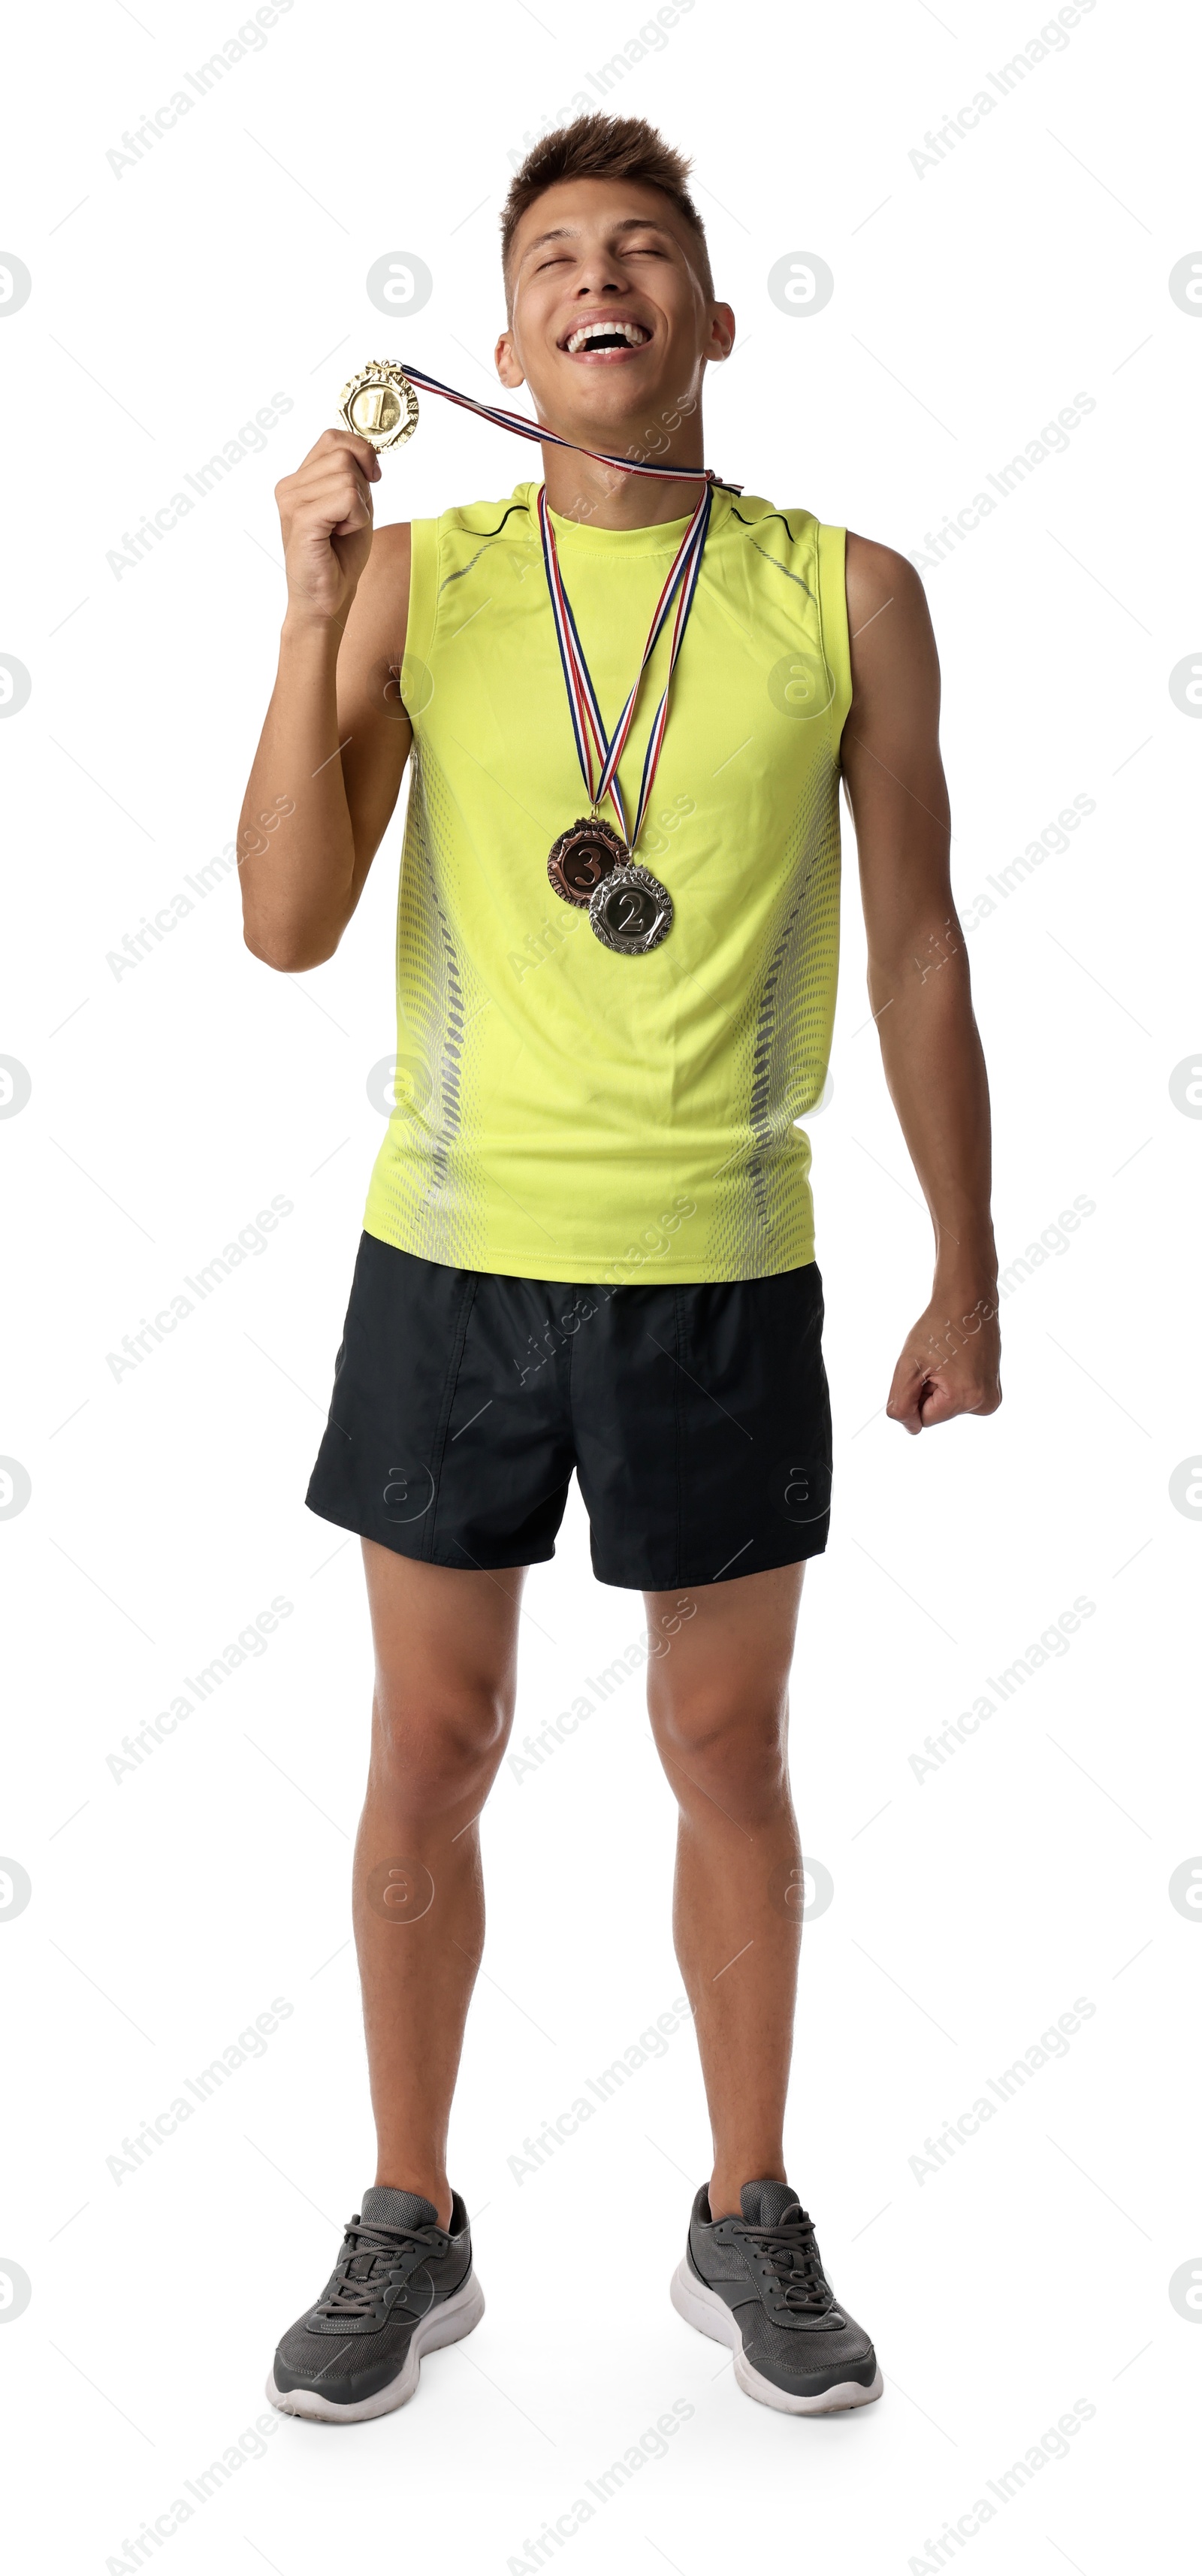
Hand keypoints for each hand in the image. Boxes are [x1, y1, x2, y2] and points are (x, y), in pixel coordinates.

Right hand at [274, 429, 379, 627]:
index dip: (361, 452)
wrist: (327, 599)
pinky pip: (347, 497)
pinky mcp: (302, 518)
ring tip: (341, 530)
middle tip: (349, 519)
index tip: (373, 478)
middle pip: (343, 454)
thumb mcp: (354, 505)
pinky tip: (340, 536)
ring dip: (359, 507)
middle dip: (362, 486)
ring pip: (347, 475)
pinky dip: (356, 518)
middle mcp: (289, 486)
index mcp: (299, 480)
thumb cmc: (339, 557)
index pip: (333, 437)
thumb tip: (368, 451)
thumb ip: (355, 475)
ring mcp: (292, 501)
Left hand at [886, 1285, 1000, 1434]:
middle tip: (938, 1361)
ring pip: (948, 1407)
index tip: (927, 1368)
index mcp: (964, 1398)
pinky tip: (960, 1361)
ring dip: (941, 1386)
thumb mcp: (907, 1365)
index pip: (923, 1419)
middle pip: (937, 1414)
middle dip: (930, 1390)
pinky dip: (954, 1384)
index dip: (916, 1394)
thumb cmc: (937, 1329)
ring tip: (950, 1359)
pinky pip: (961, 1398)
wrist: (968, 1303)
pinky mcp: (994, 1392)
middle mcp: (984, 1404)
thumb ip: (901, 1403)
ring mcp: (992, 1398)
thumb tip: (912, 1428)